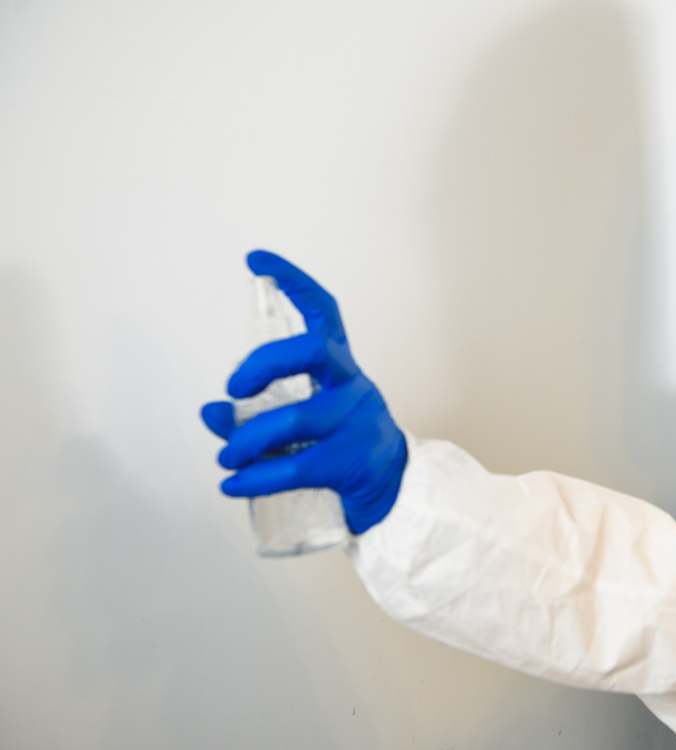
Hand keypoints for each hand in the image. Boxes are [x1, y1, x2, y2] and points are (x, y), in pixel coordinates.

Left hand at [199, 249, 407, 535]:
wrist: (391, 488)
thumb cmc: (341, 445)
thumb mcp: (301, 421)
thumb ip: (253, 413)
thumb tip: (211, 411)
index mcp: (340, 368)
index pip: (324, 312)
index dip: (292, 282)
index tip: (256, 261)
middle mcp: (352, 385)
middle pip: (313, 352)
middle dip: (263, 364)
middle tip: (234, 388)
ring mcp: (356, 422)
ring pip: (294, 419)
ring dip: (247, 440)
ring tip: (226, 457)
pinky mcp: (351, 461)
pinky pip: (295, 467)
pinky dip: (256, 479)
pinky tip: (232, 485)